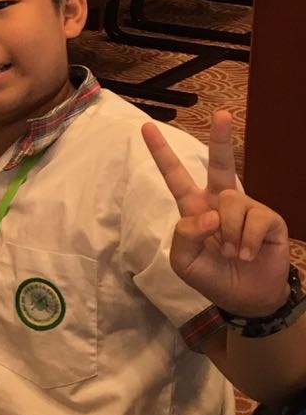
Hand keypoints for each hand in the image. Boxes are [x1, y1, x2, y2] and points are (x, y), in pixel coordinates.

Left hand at [143, 110, 290, 318]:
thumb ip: (185, 235)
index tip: (146, 127)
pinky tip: (248, 254)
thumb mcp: (184, 261)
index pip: (175, 176)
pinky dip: (247, 241)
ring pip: (231, 202)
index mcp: (194, 207)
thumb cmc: (212, 276)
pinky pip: (255, 219)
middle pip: (219, 164)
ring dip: (229, 234)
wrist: (246, 299)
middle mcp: (220, 201)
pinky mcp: (269, 219)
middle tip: (222, 114)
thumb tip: (209, 214)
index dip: (161, 153)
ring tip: (232, 253)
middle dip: (221, 138)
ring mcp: (246, 207)